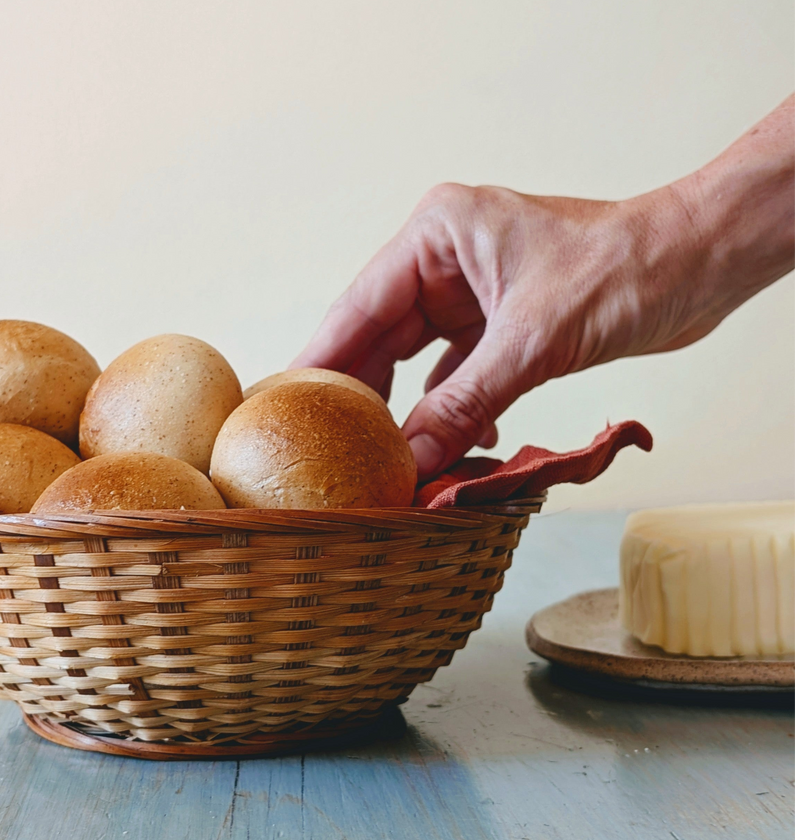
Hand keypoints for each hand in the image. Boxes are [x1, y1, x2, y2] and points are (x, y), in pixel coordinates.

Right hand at [292, 182, 719, 479]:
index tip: (285, 409)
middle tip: (324, 449)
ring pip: (415, 361)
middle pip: (378, 338)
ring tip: (379, 458)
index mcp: (438, 235)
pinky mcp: (498, 325)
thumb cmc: (626, 269)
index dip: (319, 362)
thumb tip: (410, 461)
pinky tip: (452, 447)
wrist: (698, 264)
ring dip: (406, 411)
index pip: (358, 307)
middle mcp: (444, 261)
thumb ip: (465, 404)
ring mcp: (470, 294)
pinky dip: (452, 411)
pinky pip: (456, 376)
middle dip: (359, 396)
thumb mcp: (532, 342)